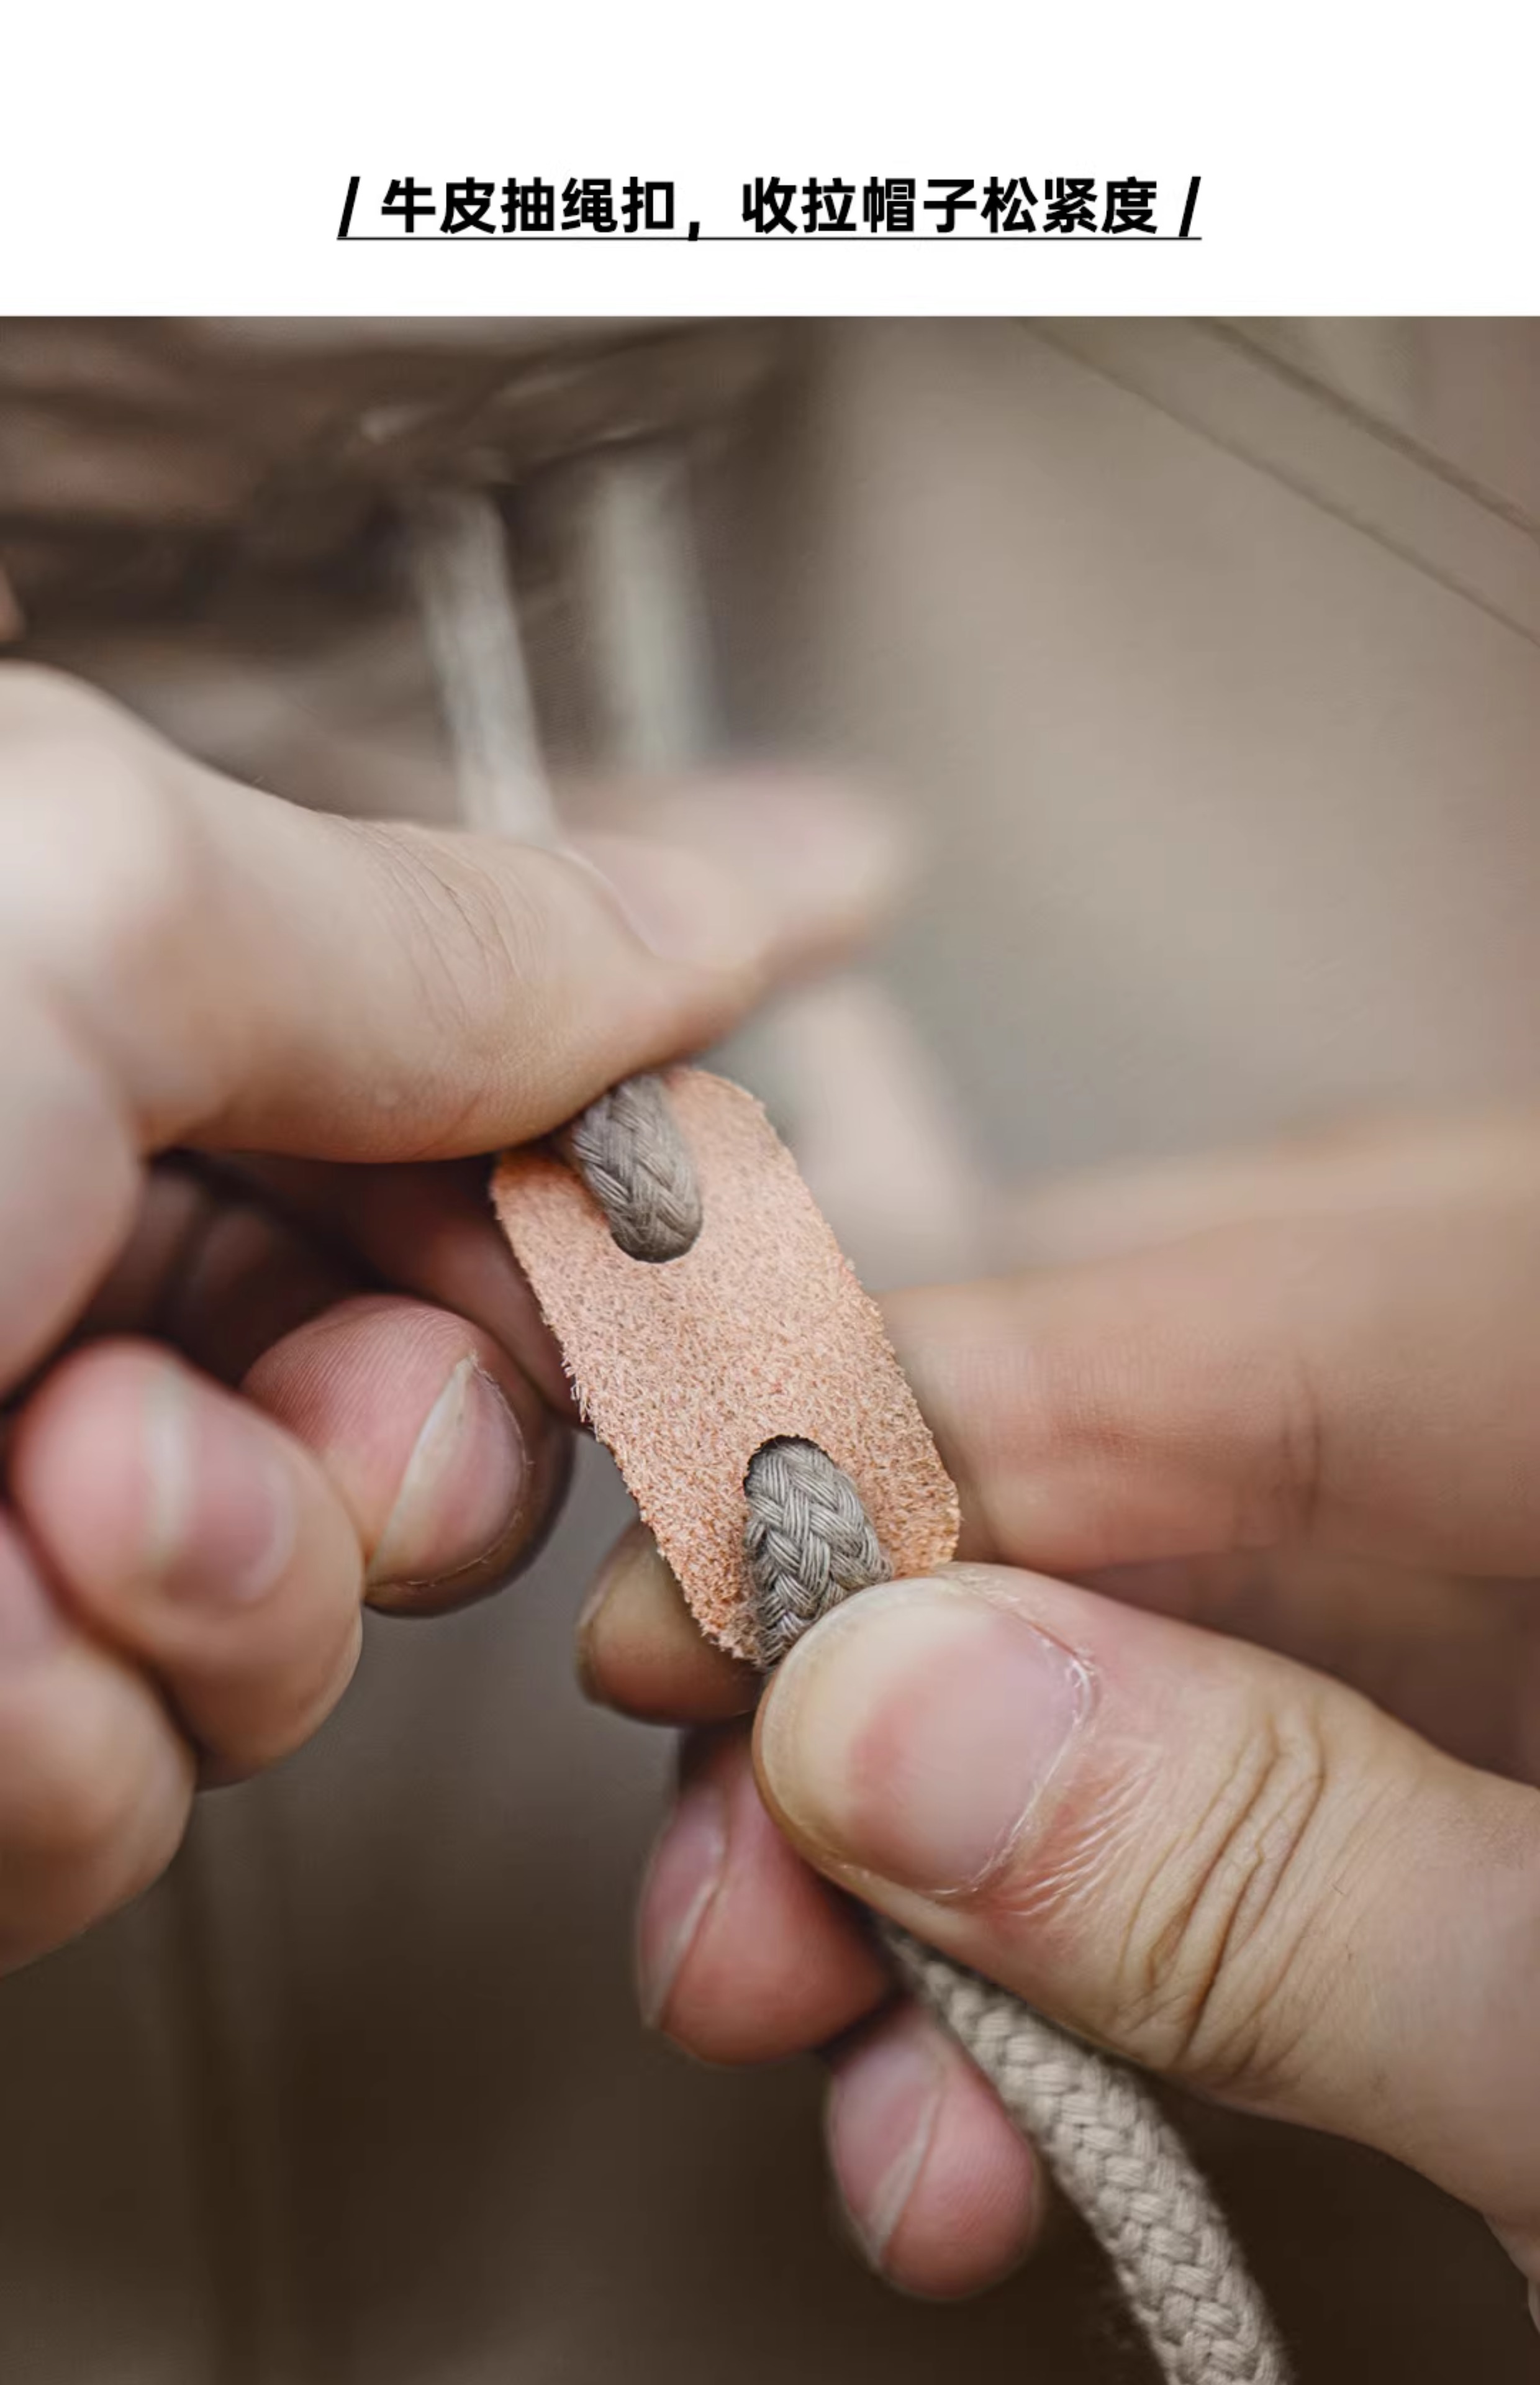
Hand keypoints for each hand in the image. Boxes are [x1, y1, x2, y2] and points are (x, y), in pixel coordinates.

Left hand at [0, 662, 893, 1972]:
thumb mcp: (104, 911)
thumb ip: (457, 934)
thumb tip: (771, 874)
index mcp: (84, 1019)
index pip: (470, 1128)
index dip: (612, 1210)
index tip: (716, 1268)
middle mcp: (31, 1260)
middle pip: (425, 1396)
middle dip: (427, 1427)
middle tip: (332, 1390)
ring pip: (291, 1631)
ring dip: (234, 1581)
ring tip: (59, 1492)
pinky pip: (124, 1803)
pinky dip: (72, 1745)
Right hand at [582, 1111, 1539, 2316]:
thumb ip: (1286, 1874)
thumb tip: (879, 1710)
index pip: (1231, 1305)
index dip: (909, 1426)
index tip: (666, 1590)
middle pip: (1176, 1430)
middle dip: (906, 1659)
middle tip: (720, 1866)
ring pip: (1186, 1602)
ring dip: (965, 1830)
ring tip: (816, 2045)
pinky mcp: (1513, 1726)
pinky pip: (1265, 1743)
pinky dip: (1102, 1913)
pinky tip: (981, 2099)